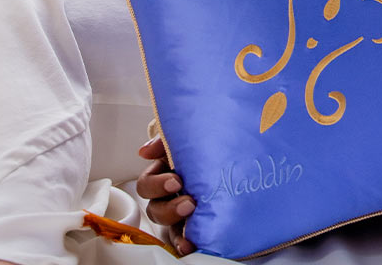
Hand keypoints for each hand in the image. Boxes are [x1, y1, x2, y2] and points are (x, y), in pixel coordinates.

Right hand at [136, 137, 196, 255]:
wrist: (236, 156)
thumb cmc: (206, 145)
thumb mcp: (189, 138)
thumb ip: (166, 140)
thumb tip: (145, 151)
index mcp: (163, 172)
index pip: (147, 183)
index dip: (157, 185)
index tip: (177, 181)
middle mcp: (167, 195)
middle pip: (154, 209)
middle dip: (169, 209)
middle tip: (190, 204)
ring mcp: (178, 212)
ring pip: (166, 227)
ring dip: (177, 229)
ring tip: (194, 223)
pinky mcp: (190, 226)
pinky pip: (181, 239)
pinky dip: (183, 244)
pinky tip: (191, 245)